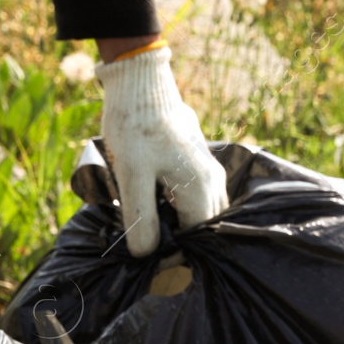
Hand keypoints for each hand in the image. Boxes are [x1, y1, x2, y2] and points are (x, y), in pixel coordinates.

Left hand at [96, 44, 228, 257]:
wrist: (140, 82)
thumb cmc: (135, 127)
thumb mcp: (132, 176)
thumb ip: (140, 219)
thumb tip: (145, 255)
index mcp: (200, 190)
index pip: (196, 239)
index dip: (174, 255)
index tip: (149, 260)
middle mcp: (212, 181)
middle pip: (204, 228)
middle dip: (181, 243)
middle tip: (150, 251)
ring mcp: (208, 168)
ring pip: (204, 212)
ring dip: (183, 225)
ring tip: (154, 232)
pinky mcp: (198, 159)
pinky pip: (198, 195)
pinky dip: (183, 208)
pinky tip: (159, 206)